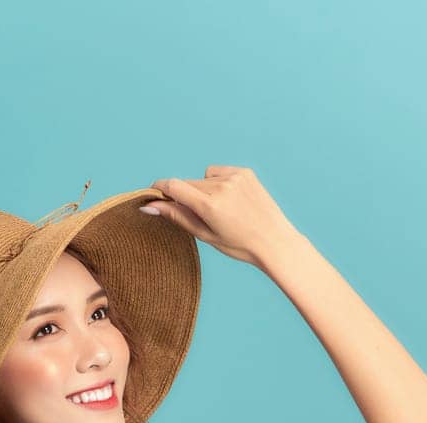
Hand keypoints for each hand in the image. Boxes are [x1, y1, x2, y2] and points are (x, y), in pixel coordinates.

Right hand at [143, 166, 301, 267]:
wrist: (275, 241)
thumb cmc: (240, 245)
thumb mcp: (205, 235)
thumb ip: (177, 217)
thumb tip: (151, 207)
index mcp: (210, 205)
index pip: (173, 186)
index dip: (159, 189)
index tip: (152, 194)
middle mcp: (221, 186)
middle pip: (187, 183)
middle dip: (184, 195)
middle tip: (198, 215)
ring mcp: (234, 177)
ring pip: (202, 178)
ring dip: (202, 189)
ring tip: (220, 209)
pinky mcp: (244, 172)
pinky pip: (217, 172)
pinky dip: (217, 182)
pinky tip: (230, 199)